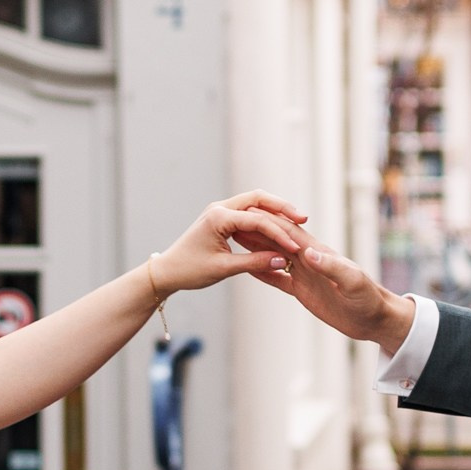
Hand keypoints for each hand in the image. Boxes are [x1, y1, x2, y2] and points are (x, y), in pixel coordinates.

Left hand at [153, 192, 309, 293]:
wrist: (167, 271)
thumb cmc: (190, 270)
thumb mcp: (224, 269)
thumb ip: (255, 262)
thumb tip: (284, 261)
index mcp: (218, 217)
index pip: (257, 220)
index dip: (279, 234)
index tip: (295, 247)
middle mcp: (219, 208)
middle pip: (259, 198)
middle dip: (282, 208)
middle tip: (303, 218)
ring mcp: (220, 210)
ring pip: (255, 202)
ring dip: (275, 211)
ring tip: (296, 220)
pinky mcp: (222, 217)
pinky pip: (248, 212)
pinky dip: (265, 217)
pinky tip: (279, 227)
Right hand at [249, 232, 415, 351]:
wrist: (374, 319)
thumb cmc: (368, 299)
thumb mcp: (352, 282)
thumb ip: (331, 266)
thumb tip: (308, 252)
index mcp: (320, 254)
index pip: (290, 234)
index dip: (269, 224)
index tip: (247, 217)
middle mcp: (310, 260)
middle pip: (277, 241)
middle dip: (256, 231)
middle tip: (231, 223)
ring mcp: (306, 274)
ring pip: (275, 256)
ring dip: (256, 248)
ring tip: (234, 239)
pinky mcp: (304, 290)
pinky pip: (278, 278)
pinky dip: (263, 272)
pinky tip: (249, 268)